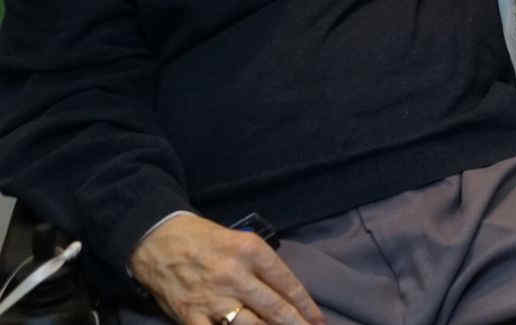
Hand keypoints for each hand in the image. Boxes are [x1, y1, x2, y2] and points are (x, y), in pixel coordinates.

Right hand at [129, 213, 322, 324]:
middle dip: (297, 324)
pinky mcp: (190, 315)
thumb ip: (262, 264)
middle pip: (275, 307)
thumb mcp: (241, 240)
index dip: (306, 305)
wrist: (157, 240)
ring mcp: (213, 299)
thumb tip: (285, 291)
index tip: (319, 319)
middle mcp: (236, 276)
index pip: (287, 283)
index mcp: (251, 252)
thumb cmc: (204, 238)